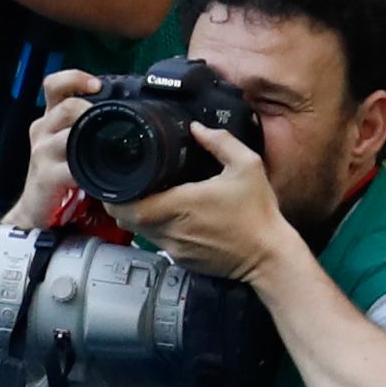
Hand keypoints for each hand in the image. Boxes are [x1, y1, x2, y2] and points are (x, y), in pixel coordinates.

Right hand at [5, 66, 99, 227]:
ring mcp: (42, 152)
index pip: (55, 85)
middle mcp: (43, 130)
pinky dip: (89, 170)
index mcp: (51, 118)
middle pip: (67, 106)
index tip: (96, 86)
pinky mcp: (46, 176)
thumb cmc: (62, 172)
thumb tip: (133, 111)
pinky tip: (99, 175)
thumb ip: (90, 125)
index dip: (74, 78)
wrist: (38, 207)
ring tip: (107, 150)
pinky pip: (72, 167)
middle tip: (112, 122)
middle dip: (92, 111)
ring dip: (92, 140)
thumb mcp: (73, 142)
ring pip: (70, 134)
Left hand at [118, 124, 299, 283]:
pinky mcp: (180, 258)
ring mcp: (173, 247)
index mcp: (180, 205)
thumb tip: (197, 128)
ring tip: (145, 197)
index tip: (118, 182)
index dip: (116, 196)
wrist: (269, 255)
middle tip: (127, 187)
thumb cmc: (258, 213)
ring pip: (138, 232)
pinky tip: (167, 215)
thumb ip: (221, 143)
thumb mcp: (247, 167)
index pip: (128, 206)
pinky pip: (156, 242)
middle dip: (121, 203)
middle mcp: (170, 229)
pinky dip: (154, 228)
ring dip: (136, 216)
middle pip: (126, 220)